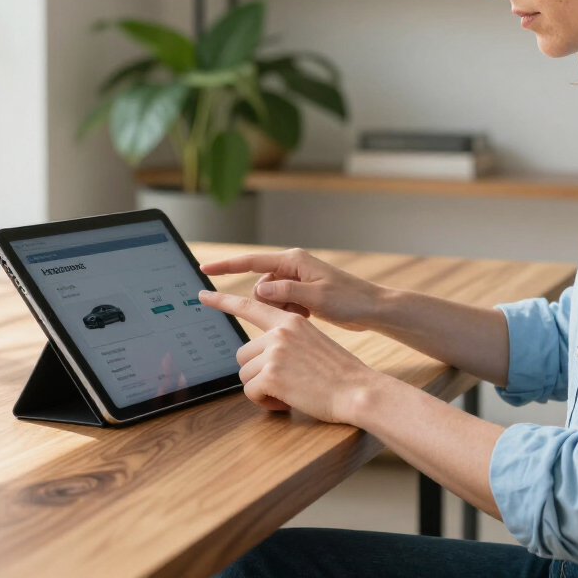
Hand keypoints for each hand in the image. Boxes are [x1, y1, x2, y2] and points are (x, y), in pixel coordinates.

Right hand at [199, 248, 384, 331]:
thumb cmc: (349, 300)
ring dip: (281, 311)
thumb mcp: (316, 297)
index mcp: (293, 261)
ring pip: (270, 298)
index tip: (204, 269)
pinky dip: (289, 314)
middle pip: (261, 286)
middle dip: (269, 303)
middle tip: (296, 313)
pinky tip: (308, 317)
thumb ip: (286, 292)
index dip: (226, 266)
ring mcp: (297, 280)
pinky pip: (282, 305)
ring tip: (305, 315)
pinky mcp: (302, 293)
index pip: (251, 262)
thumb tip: (261, 291)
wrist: (372, 309)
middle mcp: (292, 267)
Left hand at [199, 289, 385, 423]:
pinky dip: (265, 402)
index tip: (203, 296)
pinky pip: (251, 392)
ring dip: (261, 388)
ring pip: (245, 374)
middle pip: (243, 354)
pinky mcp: (272, 375)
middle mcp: (279, 332)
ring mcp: (274, 352)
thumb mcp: (313, 343)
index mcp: (290, 321)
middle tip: (284, 383)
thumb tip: (262, 355)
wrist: (358, 390)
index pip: (249, 306)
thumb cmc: (339, 373)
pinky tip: (287, 401)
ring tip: (289, 391)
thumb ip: (287, 341)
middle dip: (256, 373)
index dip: (223, 301)